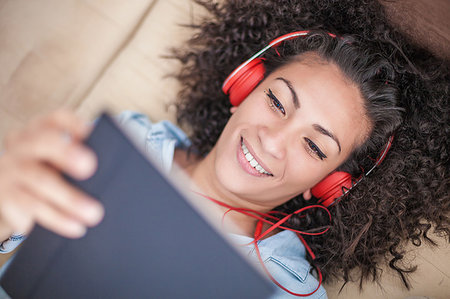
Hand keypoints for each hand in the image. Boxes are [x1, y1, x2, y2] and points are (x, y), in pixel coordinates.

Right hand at [0, 109, 103, 239]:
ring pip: (40, 180)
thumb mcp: (58, 161)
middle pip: (44, 142)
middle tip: (89, 167)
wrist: (8, 195)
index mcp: (41, 130)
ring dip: (69, 198)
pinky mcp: (5, 195)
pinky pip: (29, 207)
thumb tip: (113, 169)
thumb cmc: (45, 172)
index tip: (89, 131)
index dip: (72, 122)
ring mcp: (11, 169)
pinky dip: (55, 218)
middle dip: (67, 153)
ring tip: (93, 214)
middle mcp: (23, 145)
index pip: (56, 119)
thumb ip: (79, 157)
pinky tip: (74, 227)